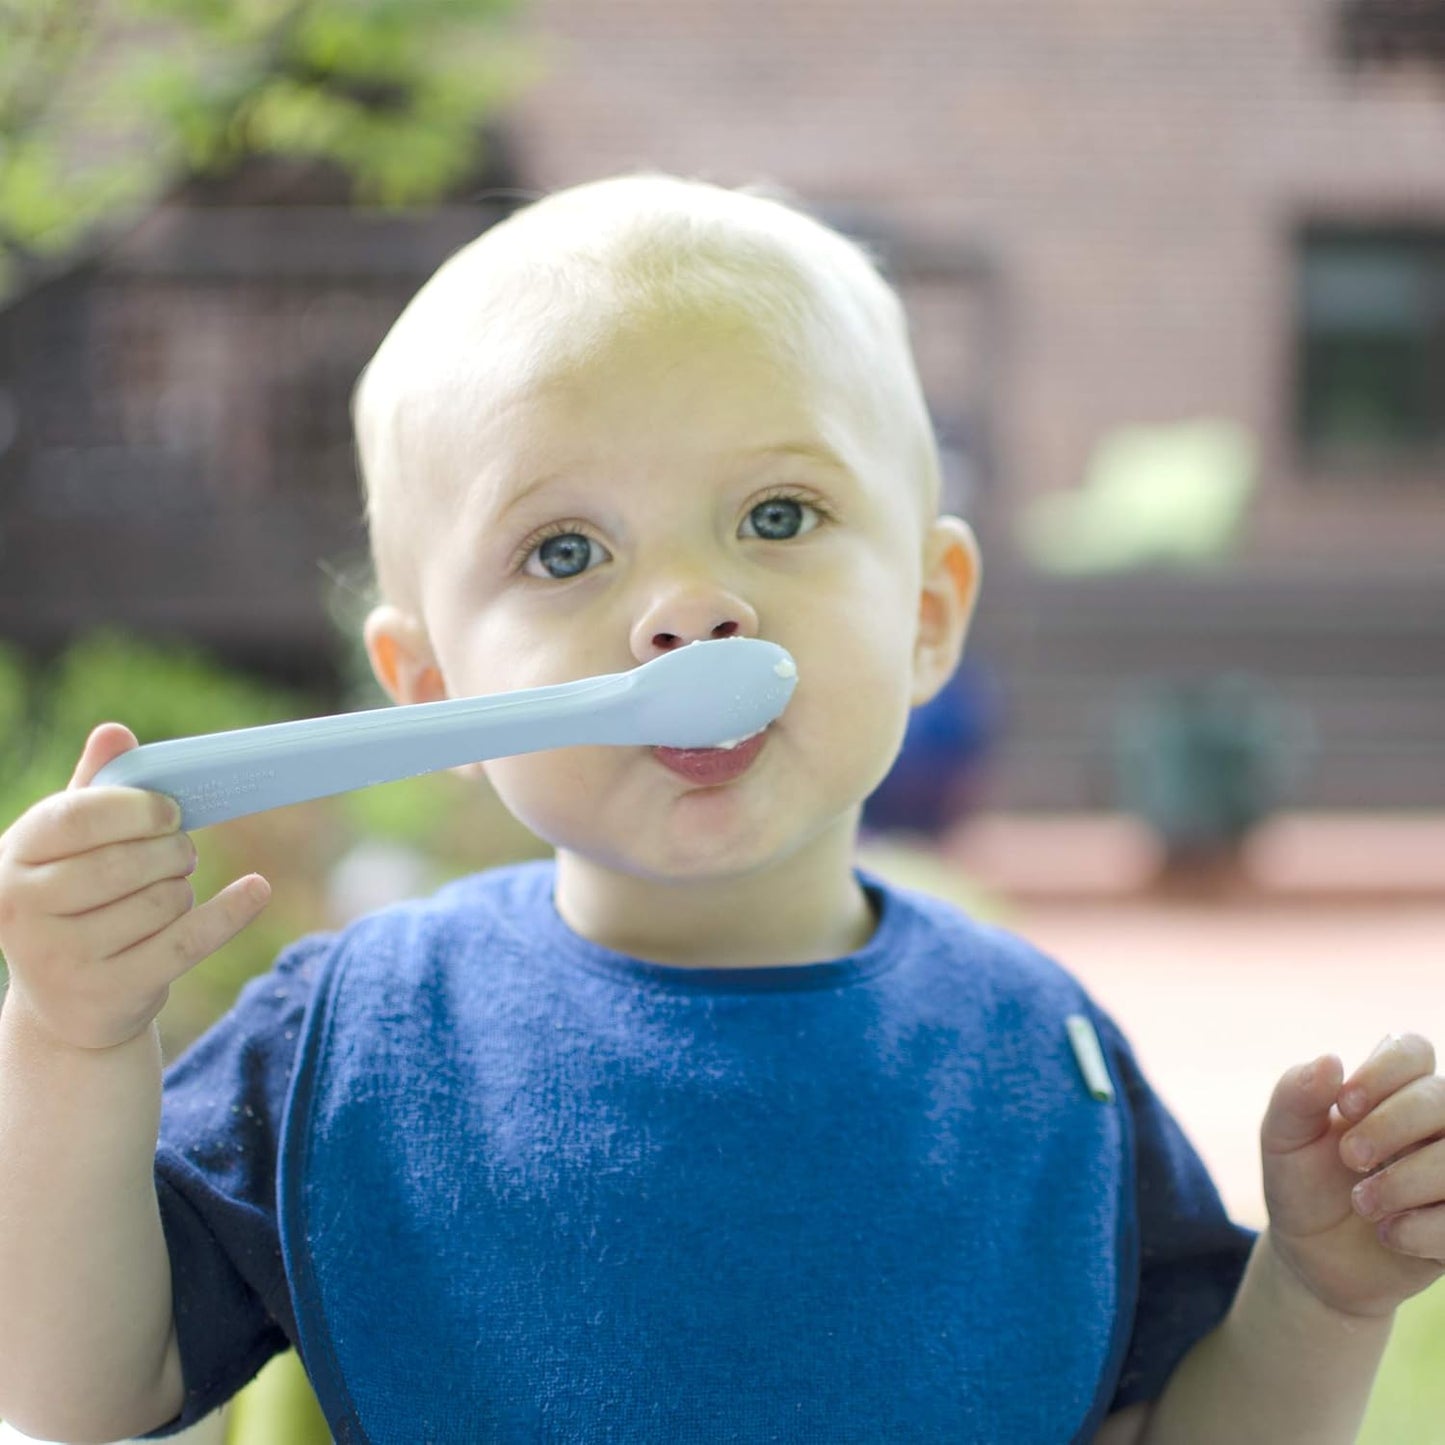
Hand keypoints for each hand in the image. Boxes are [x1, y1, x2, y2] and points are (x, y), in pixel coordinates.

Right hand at [0, 723, 270, 1050]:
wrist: (66, 1004)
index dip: (134, 809)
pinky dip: (230, 911)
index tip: (170, 810)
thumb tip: (115, 731)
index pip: (76, 818)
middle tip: (180, 853)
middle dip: (171, 851)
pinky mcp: (110, 993)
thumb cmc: (74, 902)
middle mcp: (23, 911)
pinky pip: (188, 940)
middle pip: (126, 862)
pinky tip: (256, 889)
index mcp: (10, 860)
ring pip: (161, 900)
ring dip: (182, 889)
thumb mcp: (70, 847)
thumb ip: (93, 789)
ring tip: (168, 893)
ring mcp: (62, 959)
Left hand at [1260, 1035, 1444, 1318]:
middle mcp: (1435, 1126)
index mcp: (1392, 1090)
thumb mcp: (1283, 1137)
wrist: (1313, 1257)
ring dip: (1405, 1182)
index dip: (1384, 1072)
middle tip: (1349, 1158)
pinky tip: (1388, 1234)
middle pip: (1442, 1098)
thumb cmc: (1302, 1182)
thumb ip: (1297, 1094)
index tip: (1345, 1105)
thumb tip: (1330, 1060)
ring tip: (1361, 1204)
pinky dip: (1422, 1229)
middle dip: (1392, 1126)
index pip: (1414, 1049)